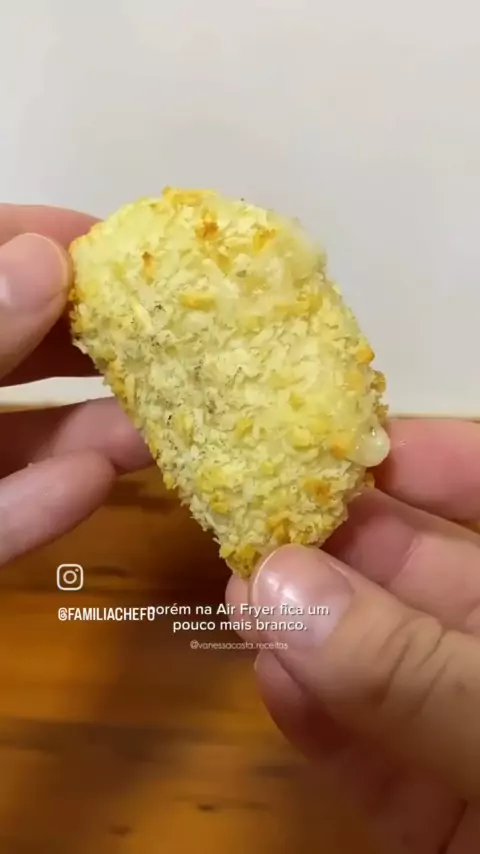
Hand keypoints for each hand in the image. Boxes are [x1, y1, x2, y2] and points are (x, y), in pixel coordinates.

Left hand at [0, 204, 150, 565]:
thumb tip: (46, 257)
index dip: (48, 240)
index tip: (128, 250)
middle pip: (15, 349)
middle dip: (92, 346)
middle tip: (175, 343)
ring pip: (14, 438)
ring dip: (84, 433)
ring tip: (158, 427)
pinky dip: (34, 507)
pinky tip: (90, 485)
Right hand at [228, 420, 479, 852]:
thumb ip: (420, 672)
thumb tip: (278, 585)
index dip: (433, 460)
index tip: (340, 442)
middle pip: (429, 575)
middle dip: (343, 547)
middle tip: (258, 523)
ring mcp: (479, 733)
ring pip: (387, 665)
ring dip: (314, 629)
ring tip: (247, 594)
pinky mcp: (444, 812)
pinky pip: (375, 752)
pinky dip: (321, 718)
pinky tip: (274, 679)